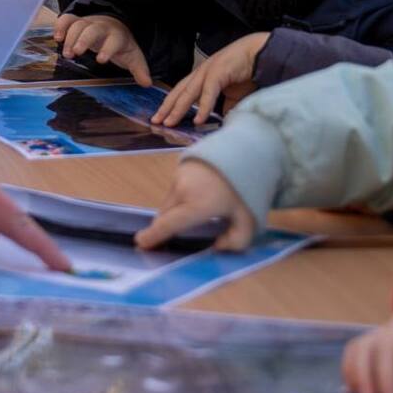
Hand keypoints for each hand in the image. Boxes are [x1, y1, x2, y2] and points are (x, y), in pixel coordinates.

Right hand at [52, 13, 151, 85]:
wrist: (115, 24)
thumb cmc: (121, 43)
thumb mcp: (133, 56)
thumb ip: (139, 70)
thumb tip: (146, 84)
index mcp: (117, 35)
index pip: (113, 40)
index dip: (108, 48)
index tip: (101, 60)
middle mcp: (102, 26)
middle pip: (92, 29)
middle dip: (83, 39)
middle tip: (76, 53)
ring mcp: (88, 23)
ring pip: (78, 25)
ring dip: (70, 38)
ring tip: (66, 54)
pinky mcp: (77, 22)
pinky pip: (67, 19)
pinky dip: (60, 26)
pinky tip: (56, 37)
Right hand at [136, 160, 257, 250]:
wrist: (248, 146)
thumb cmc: (250, 186)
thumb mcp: (251, 219)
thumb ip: (236, 241)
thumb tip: (217, 246)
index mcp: (197, 205)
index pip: (168, 224)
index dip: (153, 236)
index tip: (141, 243)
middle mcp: (183, 190)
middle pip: (165, 215)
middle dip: (164, 227)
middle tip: (169, 237)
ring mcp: (180, 175)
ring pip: (169, 201)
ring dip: (174, 212)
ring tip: (193, 216)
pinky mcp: (182, 166)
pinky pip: (175, 189)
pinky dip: (180, 198)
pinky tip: (198, 197)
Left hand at [151, 33, 267, 126]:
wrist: (261, 54)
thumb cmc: (247, 71)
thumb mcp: (233, 94)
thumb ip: (224, 106)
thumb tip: (221, 120)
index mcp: (202, 76)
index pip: (181, 92)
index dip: (170, 104)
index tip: (161, 118)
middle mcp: (201, 72)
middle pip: (179, 92)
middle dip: (166, 108)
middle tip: (156, 122)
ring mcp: (208, 71)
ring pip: (188, 93)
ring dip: (178, 109)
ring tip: (169, 123)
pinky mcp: (219, 72)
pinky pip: (208, 92)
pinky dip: (203, 107)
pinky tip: (198, 120)